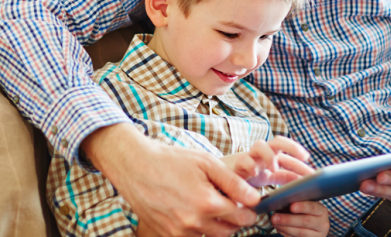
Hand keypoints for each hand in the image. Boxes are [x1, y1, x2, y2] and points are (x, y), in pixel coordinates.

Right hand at [83, 123, 258, 236]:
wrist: (135, 166)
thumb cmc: (170, 161)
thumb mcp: (206, 163)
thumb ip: (233, 182)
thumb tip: (254, 197)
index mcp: (207, 203)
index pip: (242, 216)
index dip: (250, 210)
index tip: (249, 203)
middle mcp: (193, 222)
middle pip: (229, 231)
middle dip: (236, 219)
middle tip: (234, 205)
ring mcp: (179, 231)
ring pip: (212, 236)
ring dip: (219, 225)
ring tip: (213, 206)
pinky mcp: (167, 234)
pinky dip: (199, 229)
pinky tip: (195, 212)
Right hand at [221, 136, 313, 186]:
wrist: (219, 179)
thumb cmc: (244, 178)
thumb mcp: (267, 179)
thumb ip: (283, 178)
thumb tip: (303, 181)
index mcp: (270, 158)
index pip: (289, 156)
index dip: (302, 164)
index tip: (313, 174)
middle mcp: (261, 154)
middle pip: (279, 142)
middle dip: (293, 147)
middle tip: (304, 157)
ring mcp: (249, 157)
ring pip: (261, 145)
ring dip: (270, 154)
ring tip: (274, 167)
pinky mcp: (236, 164)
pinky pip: (243, 160)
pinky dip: (250, 165)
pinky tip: (255, 173)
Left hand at [272, 201, 329, 236]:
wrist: (316, 226)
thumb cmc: (308, 212)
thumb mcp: (307, 206)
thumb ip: (297, 203)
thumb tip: (282, 202)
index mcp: (322, 211)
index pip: (313, 208)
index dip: (302, 207)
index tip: (291, 206)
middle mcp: (322, 224)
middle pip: (305, 221)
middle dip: (288, 219)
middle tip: (275, 216)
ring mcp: (317, 235)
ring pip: (300, 233)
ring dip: (285, 227)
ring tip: (274, 222)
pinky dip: (285, 233)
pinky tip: (279, 228)